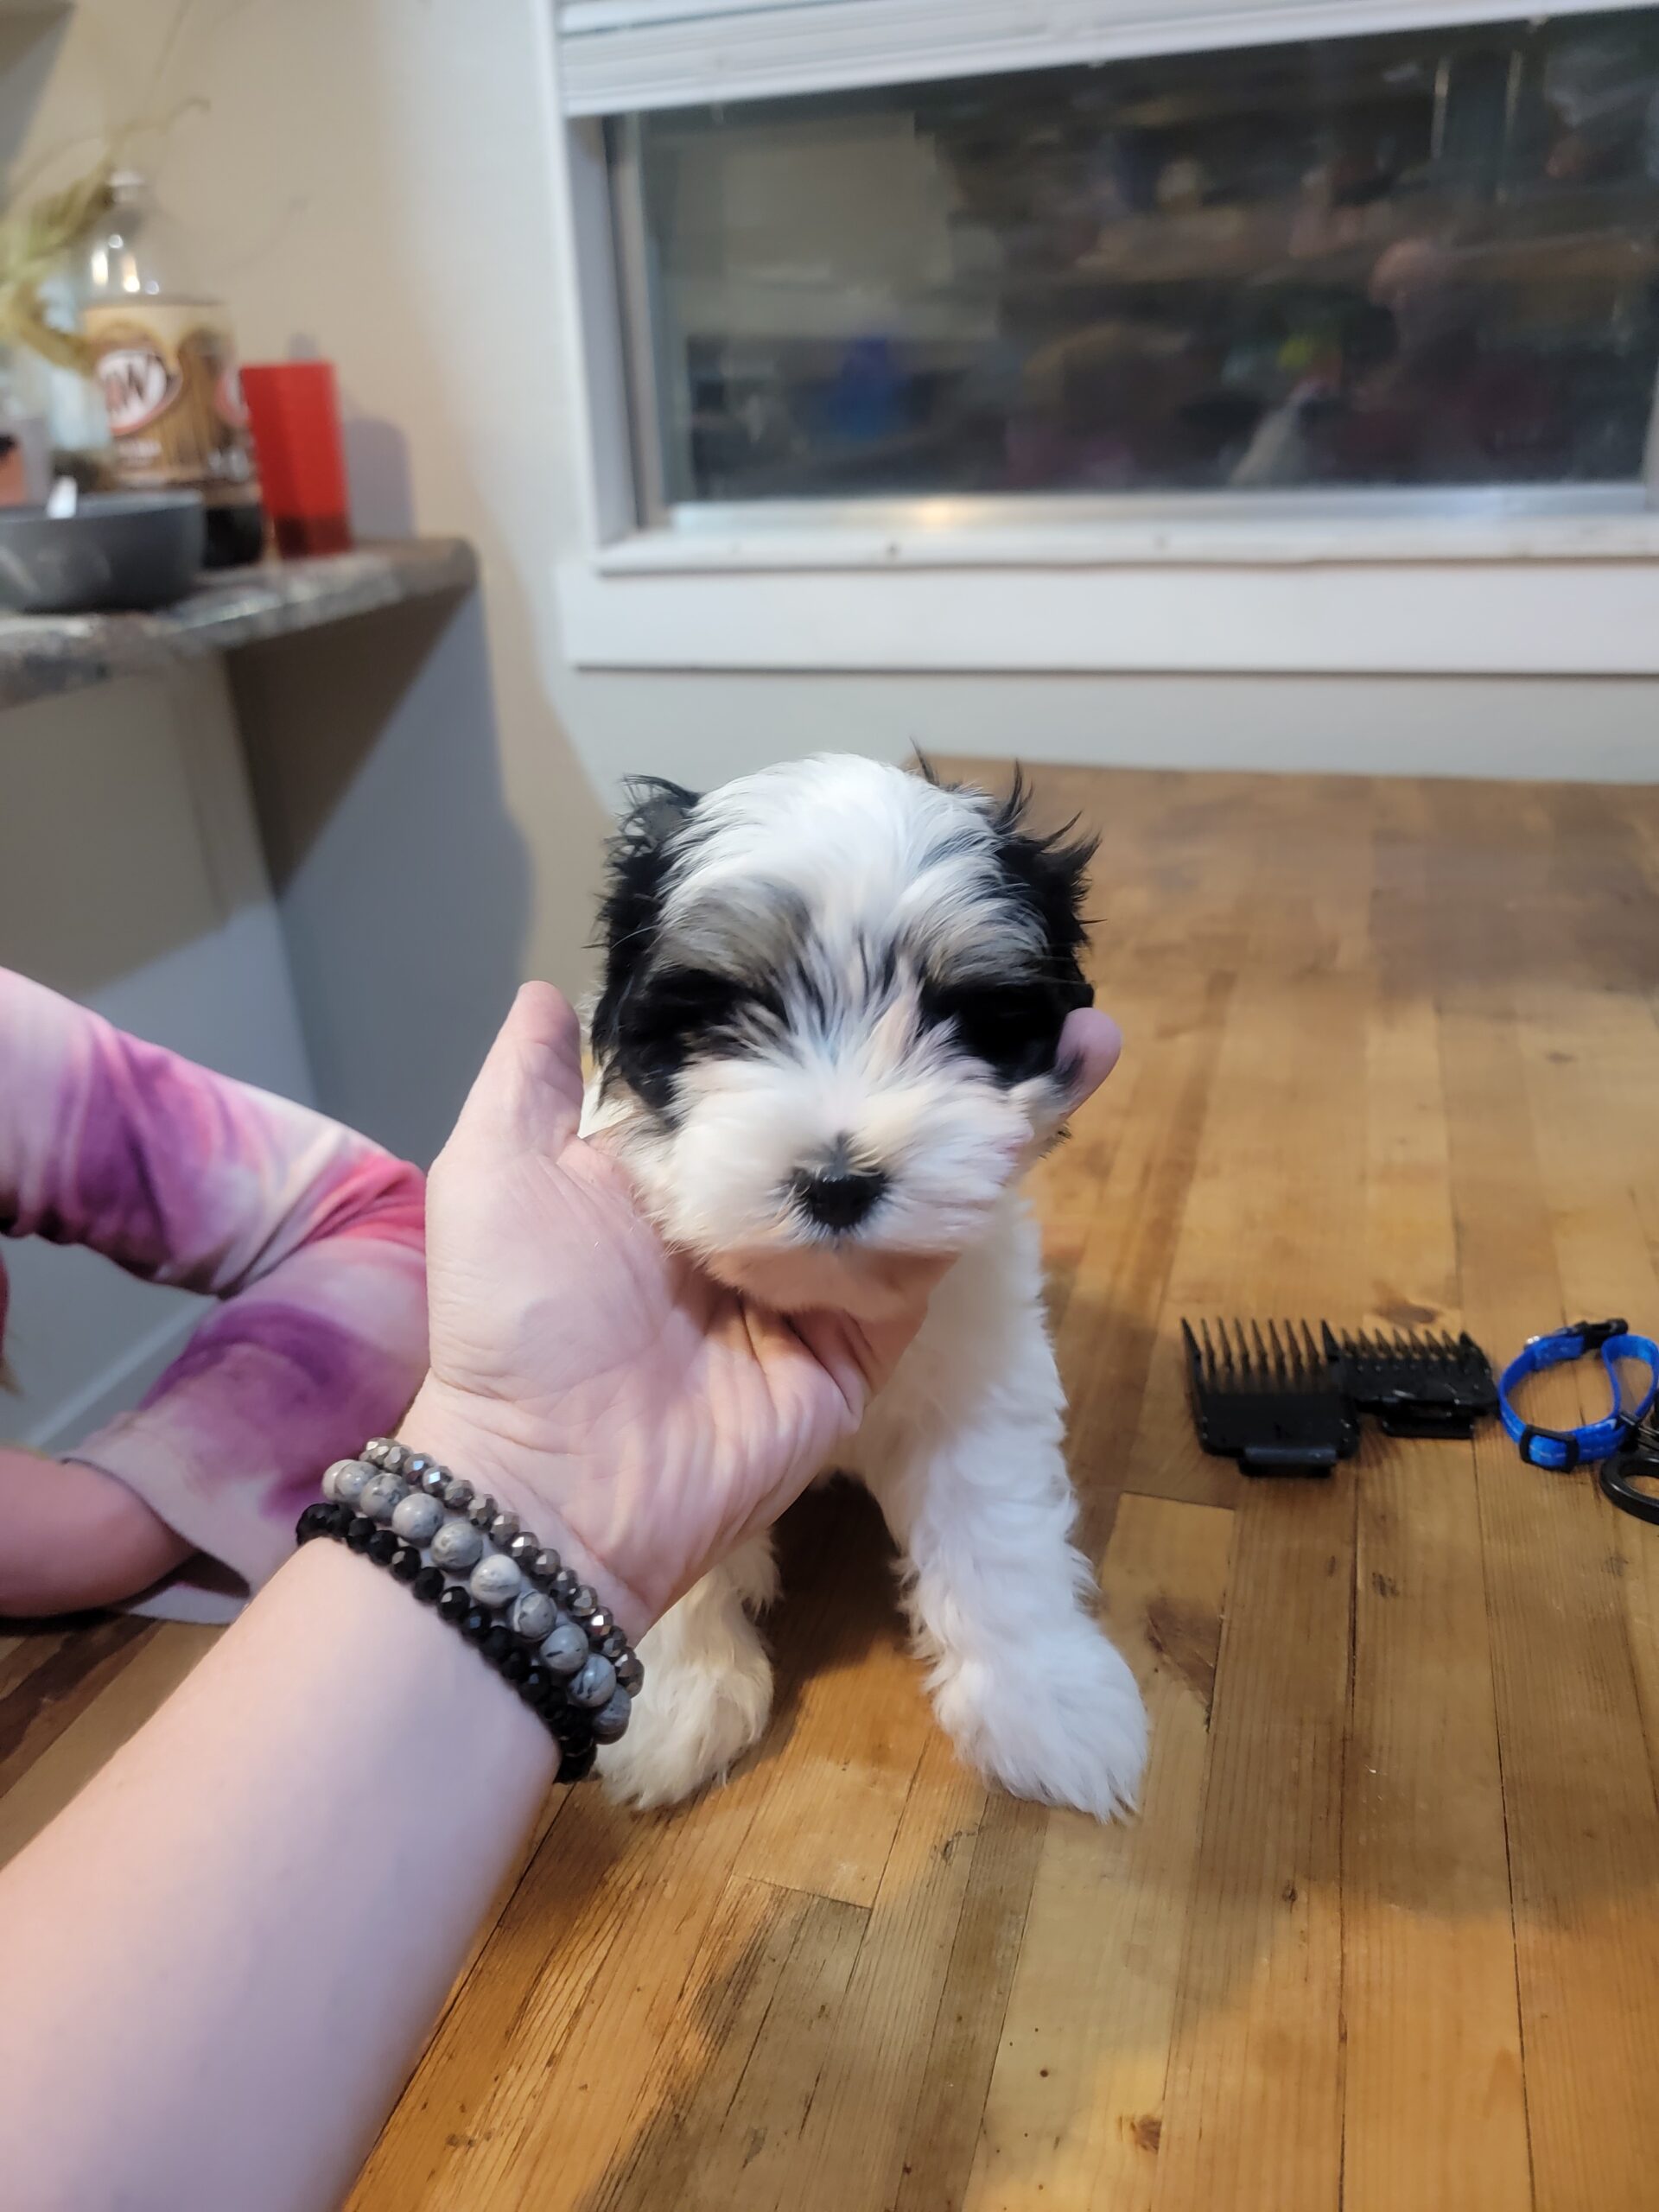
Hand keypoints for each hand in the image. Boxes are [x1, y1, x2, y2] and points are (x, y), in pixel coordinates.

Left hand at [404, 985, 1121, 1638]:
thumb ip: (532, 1079)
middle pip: (859, 1107)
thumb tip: (551, 983)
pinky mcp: (870, 1332)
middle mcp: (761, 1201)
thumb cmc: (518, 1315)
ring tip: (1074, 1023)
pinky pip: (931, 1253)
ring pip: (915, 1171)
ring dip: (993, 1100)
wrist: (558, 1483)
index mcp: (681, 1158)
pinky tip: (1043, 1111)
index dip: (819, 996)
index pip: (766, 1058)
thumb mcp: (496, 1169)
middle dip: (933, 1039)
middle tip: (1011, 956)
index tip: (881, 917)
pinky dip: (982, 1188)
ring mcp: (823, 1267)